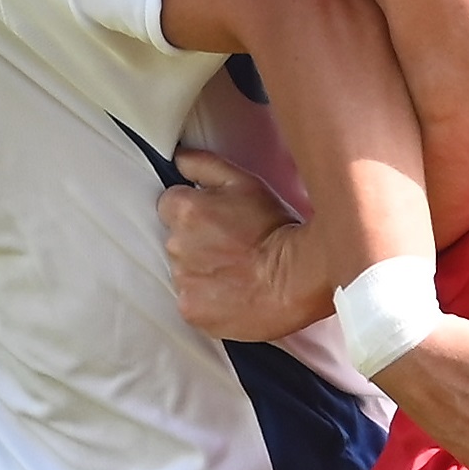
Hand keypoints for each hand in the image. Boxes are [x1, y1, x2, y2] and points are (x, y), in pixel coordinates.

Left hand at [157, 148, 332, 340]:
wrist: (299, 279)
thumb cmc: (276, 228)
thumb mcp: (245, 183)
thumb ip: (204, 165)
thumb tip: (177, 159)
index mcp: (184, 210)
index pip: (169, 205)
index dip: (194, 212)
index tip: (215, 220)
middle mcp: (175, 245)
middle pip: (173, 239)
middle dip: (195, 241)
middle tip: (230, 246)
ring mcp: (181, 280)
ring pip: (181, 271)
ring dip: (200, 270)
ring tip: (234, 271)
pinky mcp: (190, 310)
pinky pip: (190, 299)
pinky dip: (206, 297)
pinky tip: (230, 293)